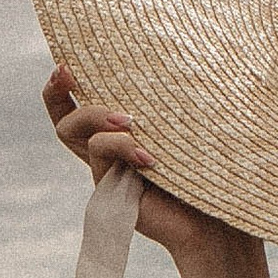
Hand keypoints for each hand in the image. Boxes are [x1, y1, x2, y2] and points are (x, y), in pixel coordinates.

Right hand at [42, 66, 244, 267]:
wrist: (220, 226)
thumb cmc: (217, 173)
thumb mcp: (195, 127)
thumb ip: (173, 100)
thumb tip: (175, 51)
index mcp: (127, 133)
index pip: (86, 103)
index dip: (65, 82)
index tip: (66, 60)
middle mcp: (111, 151)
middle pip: (64, 118)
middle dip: (57, 90)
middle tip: (66, 71)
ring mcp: (108, 170)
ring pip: (73, 131)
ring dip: (95, 114)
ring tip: (130, 121)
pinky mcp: (110, 190)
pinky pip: (100, 152)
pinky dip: (122, 146)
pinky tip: (150, 157)